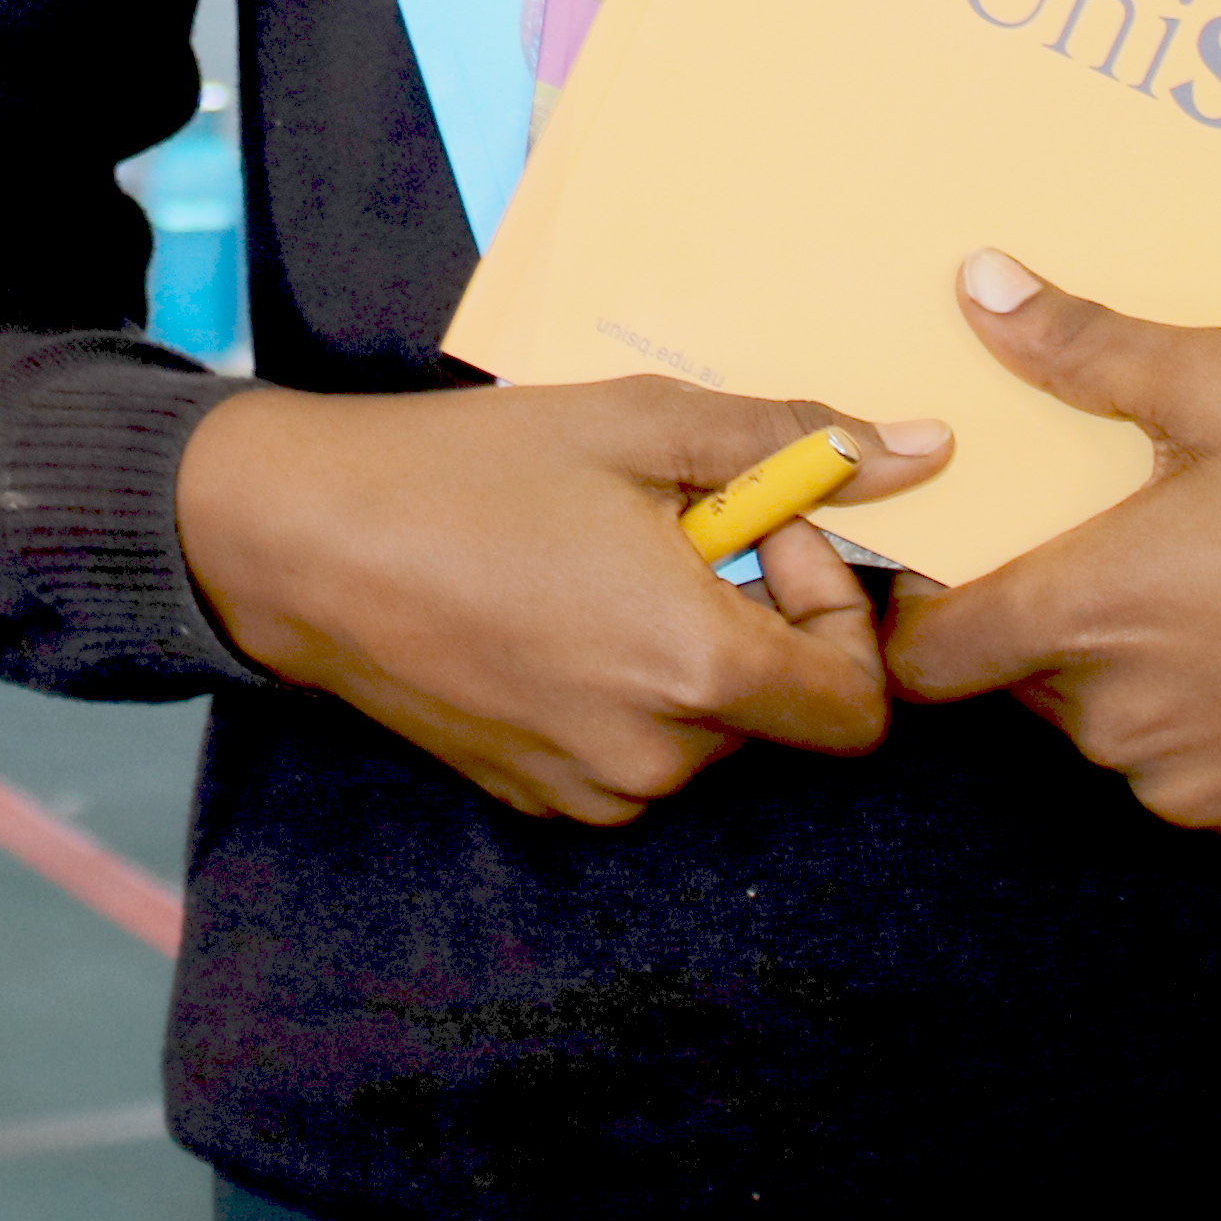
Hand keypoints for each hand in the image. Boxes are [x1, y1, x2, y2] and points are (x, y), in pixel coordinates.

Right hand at [174, 378, 954, 825]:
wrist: (299, 543)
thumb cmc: (465, 471)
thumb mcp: (636, 425)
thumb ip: (786, 442)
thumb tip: (920, 451)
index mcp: (695, 666)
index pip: (862, 710)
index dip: (840, 616)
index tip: (767, 537)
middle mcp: (653, 756)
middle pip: (779, 711)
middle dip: (755, 617)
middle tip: (671, 528)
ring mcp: (589, 789)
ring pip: (704, 731)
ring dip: (686, 652)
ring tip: (597, 564)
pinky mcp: (535, 795)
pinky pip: (631, 752)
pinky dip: (624, 687)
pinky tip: (550, 610)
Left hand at [878, 253, 1220, 846]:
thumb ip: (1084, 347)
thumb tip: (980, 286)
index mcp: (1084, 612)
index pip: (925, 659)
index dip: (919, 615)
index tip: (954, 565)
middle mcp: (1118, 716)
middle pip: (1020, 682)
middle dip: (1047, 619)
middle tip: (1118, 545)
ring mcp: (1189, 778)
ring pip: (1105, 728)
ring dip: (1125, 674)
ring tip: (1207, 592)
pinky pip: (1186, 771)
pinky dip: (1203, 723)